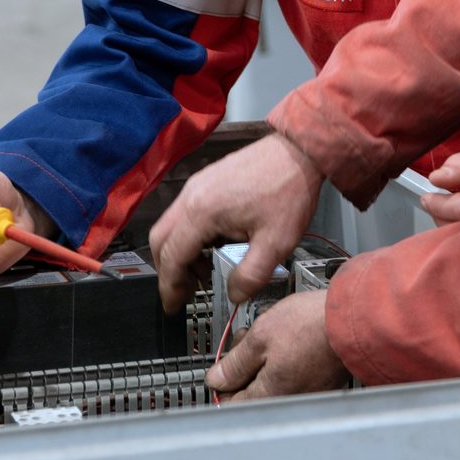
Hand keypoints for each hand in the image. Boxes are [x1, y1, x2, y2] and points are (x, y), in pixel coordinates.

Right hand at [149, 133, 323, 312]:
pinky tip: (213, 247)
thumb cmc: (288, 191)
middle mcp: (191, 196)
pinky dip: (189, 236)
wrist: (299, 152)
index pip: (172, 257)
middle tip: (185, 293)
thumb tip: (234, 295)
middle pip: (160, 240)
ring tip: (204, 273)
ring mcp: (196, 185)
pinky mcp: (205, 180)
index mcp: (202, 212)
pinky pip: (184, 213)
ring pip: (170, 226)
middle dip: (168, 271)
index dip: (170, 287)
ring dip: (179, 253)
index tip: (173, 307)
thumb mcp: (276, 244)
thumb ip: (250, 276)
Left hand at [208, 290, 348, 401]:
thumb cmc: (313, 326)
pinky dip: (287, 362)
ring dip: (266, 363)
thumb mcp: (261, 336)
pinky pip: (294, 378)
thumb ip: (235, 363)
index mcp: (270, 395)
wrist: (354, 319)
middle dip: (244, 369)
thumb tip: (217, 379)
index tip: (222, 366)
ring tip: (271, 337)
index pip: (232, 403)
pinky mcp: (323, 383)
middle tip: (246, 343)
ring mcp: (308, 393)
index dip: (222, 382)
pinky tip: (291, 342)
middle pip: (253, 394)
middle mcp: (289, 401)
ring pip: (273, 384)